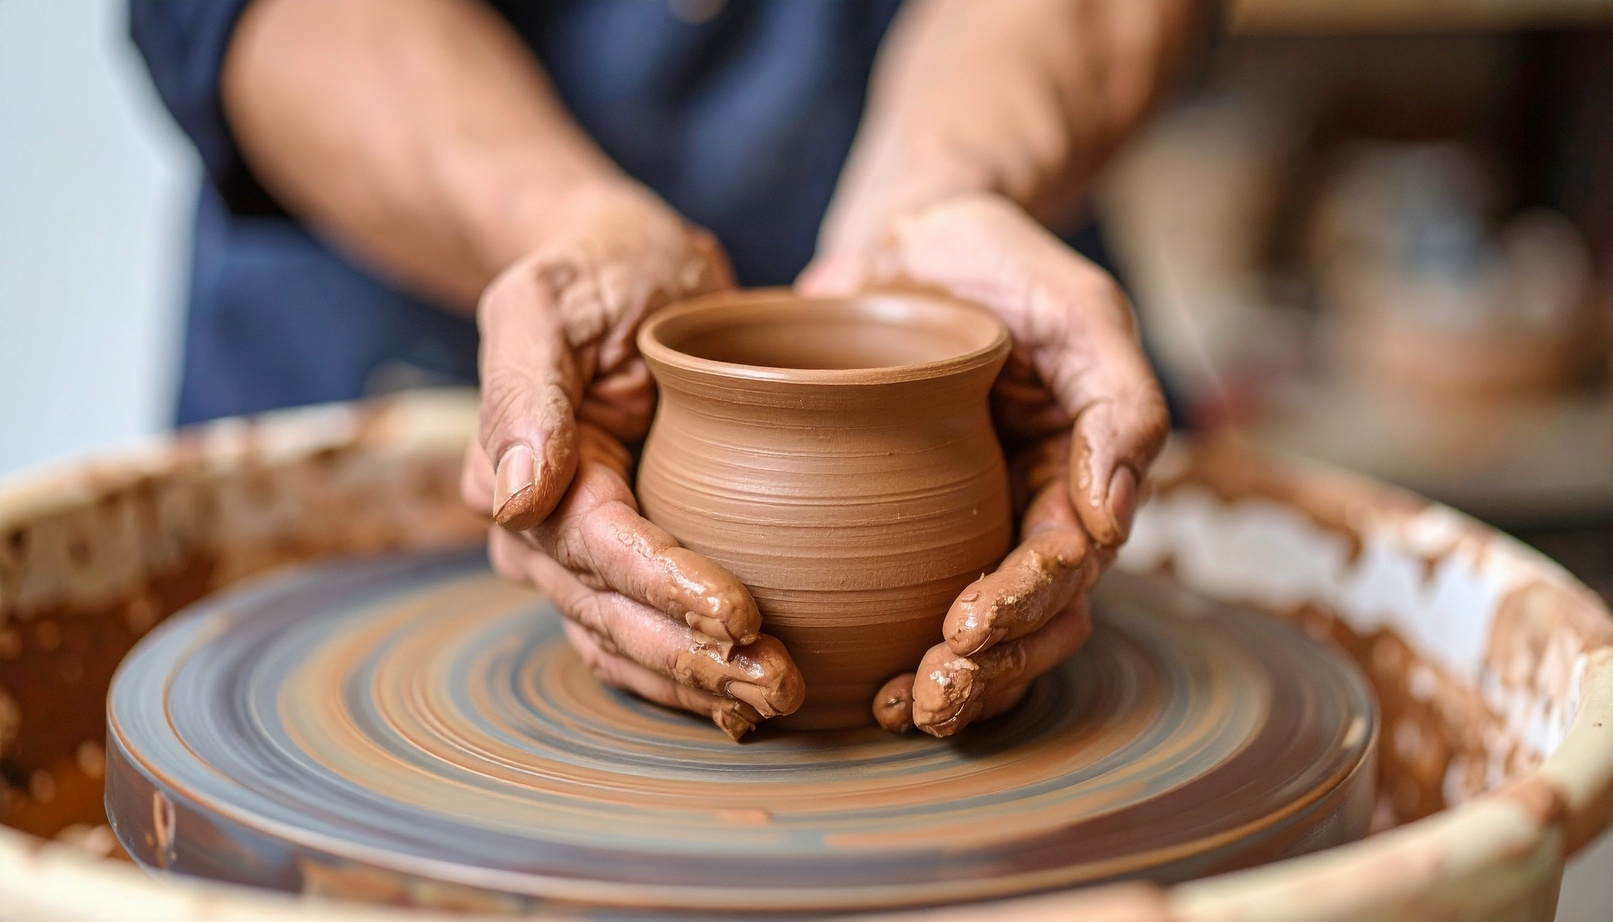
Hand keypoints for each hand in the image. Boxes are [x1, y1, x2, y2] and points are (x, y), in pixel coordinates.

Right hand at [462, 182, 804, 738]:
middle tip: (777, 683)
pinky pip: (643, 634)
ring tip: (775, 700)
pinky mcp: (625, 559)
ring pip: (626, 642)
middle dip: (693, 658)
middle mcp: (539, 527)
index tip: (739, 612)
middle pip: (613, 614)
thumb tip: (509, 497)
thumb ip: (524, 389)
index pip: (597, 548)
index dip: (665, 587)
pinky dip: (688, 674)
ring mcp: (579, 552)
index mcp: (516, 467)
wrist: (623, 266)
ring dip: (696, 683)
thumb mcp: (547, 299)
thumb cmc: (593, 269)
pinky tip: (742, 701)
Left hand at [800, 193, 1168, 735]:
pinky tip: (860, 684)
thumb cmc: (999, 257)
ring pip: (985, 632)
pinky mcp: (909, 522)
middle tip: (926, 695)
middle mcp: (1032, 507)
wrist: (908, 231)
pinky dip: (897, 649)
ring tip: (897, 711)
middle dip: (988, 668)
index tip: (964, 626)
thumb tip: (1117, 516)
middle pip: (1032, 619)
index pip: (1065, 564)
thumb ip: (1121, 400)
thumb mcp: (1078, 305)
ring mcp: (972, 520)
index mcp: (1080, 469)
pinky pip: (914, 600)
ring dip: (953, 682)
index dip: (1022, 605)